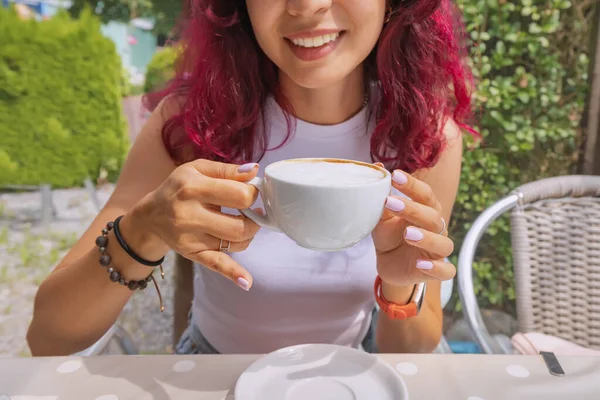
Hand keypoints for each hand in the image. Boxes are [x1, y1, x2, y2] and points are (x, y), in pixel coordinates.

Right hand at [125, 159, 261, 290]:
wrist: (151, 215)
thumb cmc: (180, 187)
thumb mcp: (198, 169)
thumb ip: (227, 170)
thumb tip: (254, 171)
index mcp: (192, 187)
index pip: (239, 194)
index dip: (253, 194)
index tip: (250, 193)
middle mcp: (189, 215)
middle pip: (239, 225)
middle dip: (255, 219)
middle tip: (252, 212)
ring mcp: (191, 238)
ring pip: (235, 243)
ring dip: (248, 235)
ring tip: (243, 224)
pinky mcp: (193, 254)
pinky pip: (216, 265)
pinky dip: (233, 274)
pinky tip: (246, 282)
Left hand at [372, 167, 454, 287]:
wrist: (389, 265)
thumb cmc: (390, 236)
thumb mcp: (382, 218)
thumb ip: (381, 198)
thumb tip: (377, 166)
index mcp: (425, 211)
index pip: (425, 194)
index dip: (412, 185)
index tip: (394, 176)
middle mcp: (436, 229)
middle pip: (433, 217)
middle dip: (412, 209)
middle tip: (390, 203)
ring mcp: (437, 251)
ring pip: (444, 244)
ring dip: (427, 238)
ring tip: (408, 234)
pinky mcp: (435, 272)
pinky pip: (446, 271)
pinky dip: (436, 268)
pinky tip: (420, 264)